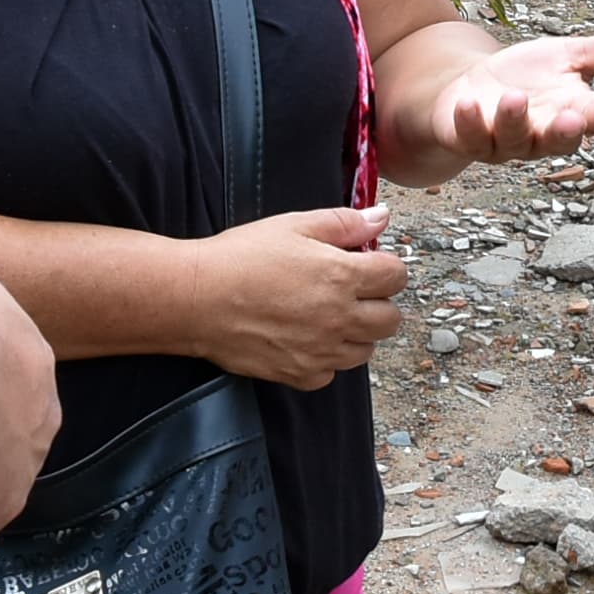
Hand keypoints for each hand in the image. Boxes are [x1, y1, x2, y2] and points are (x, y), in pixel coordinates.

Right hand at [191, 205, 408, 389]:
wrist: (196, 298)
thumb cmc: (240, 257)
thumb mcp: (294, 225)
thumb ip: (344, 223)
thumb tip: (381, 219)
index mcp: (343, 276)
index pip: (396, 277)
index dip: (387, 267)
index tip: (371, 264)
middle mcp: (339, 318)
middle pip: (390, 319)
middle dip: (379, 302)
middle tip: (354, 291)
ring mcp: (321, 351)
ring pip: (366, 350)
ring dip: (358, 333)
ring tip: (329, 315)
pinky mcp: (299, 374)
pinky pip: (331, 373)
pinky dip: (326, 359)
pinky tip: (307, 339)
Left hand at [426, 30, 593, 161]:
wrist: (470, 85)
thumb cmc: (526, 76)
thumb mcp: (568, 56)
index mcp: (571, 112)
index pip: (593, 117)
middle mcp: (540, 133)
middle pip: (556, 140)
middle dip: (563, 131)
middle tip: (572, 117)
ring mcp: (504, 140)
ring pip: (513, 139)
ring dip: (514, 121)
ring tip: (514, 99)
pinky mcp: (468, 138)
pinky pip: (469, 137)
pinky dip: (469, 122)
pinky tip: (468, 104)